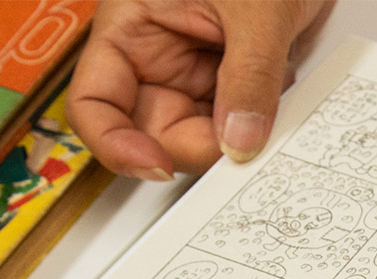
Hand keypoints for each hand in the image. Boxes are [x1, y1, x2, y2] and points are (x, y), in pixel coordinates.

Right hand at [66, 0, 333, 179]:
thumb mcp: (256, 10)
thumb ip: (249, 76)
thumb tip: (240, 142)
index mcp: (132, 27)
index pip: (94, 105)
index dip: (114, 144)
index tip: (155, 165)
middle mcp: (157, 57)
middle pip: (155, 134)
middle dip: (199, 146)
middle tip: (244, 143)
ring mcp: (195, 72)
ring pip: (203, 137)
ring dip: (238, 137)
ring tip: (273, 96)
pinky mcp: (232, 82)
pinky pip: (238, 125)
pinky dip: (261, 125)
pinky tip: (282, 95)